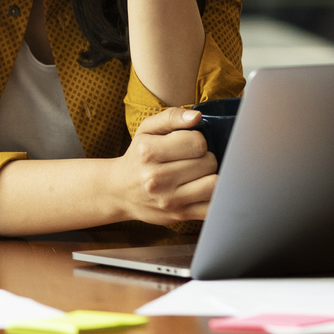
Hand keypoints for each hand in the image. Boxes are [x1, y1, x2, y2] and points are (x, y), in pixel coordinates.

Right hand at [105, 106, 217, 226]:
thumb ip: (171, 117)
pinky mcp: (178, 215)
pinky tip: (201, 189)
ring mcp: (168, 200)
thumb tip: (197, 117)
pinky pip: (212, 206)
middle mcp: (156, 178)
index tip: (188, 144)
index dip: (198, 140)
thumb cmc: (138, 157)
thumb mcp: (146, 130)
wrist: (119, 191)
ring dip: (211, 176)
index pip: (197, 142)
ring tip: (199, 174)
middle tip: (193, 160)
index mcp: (148, 152)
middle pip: (208, 162)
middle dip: (205, 158)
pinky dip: (213, 196)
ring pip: (214, 184)